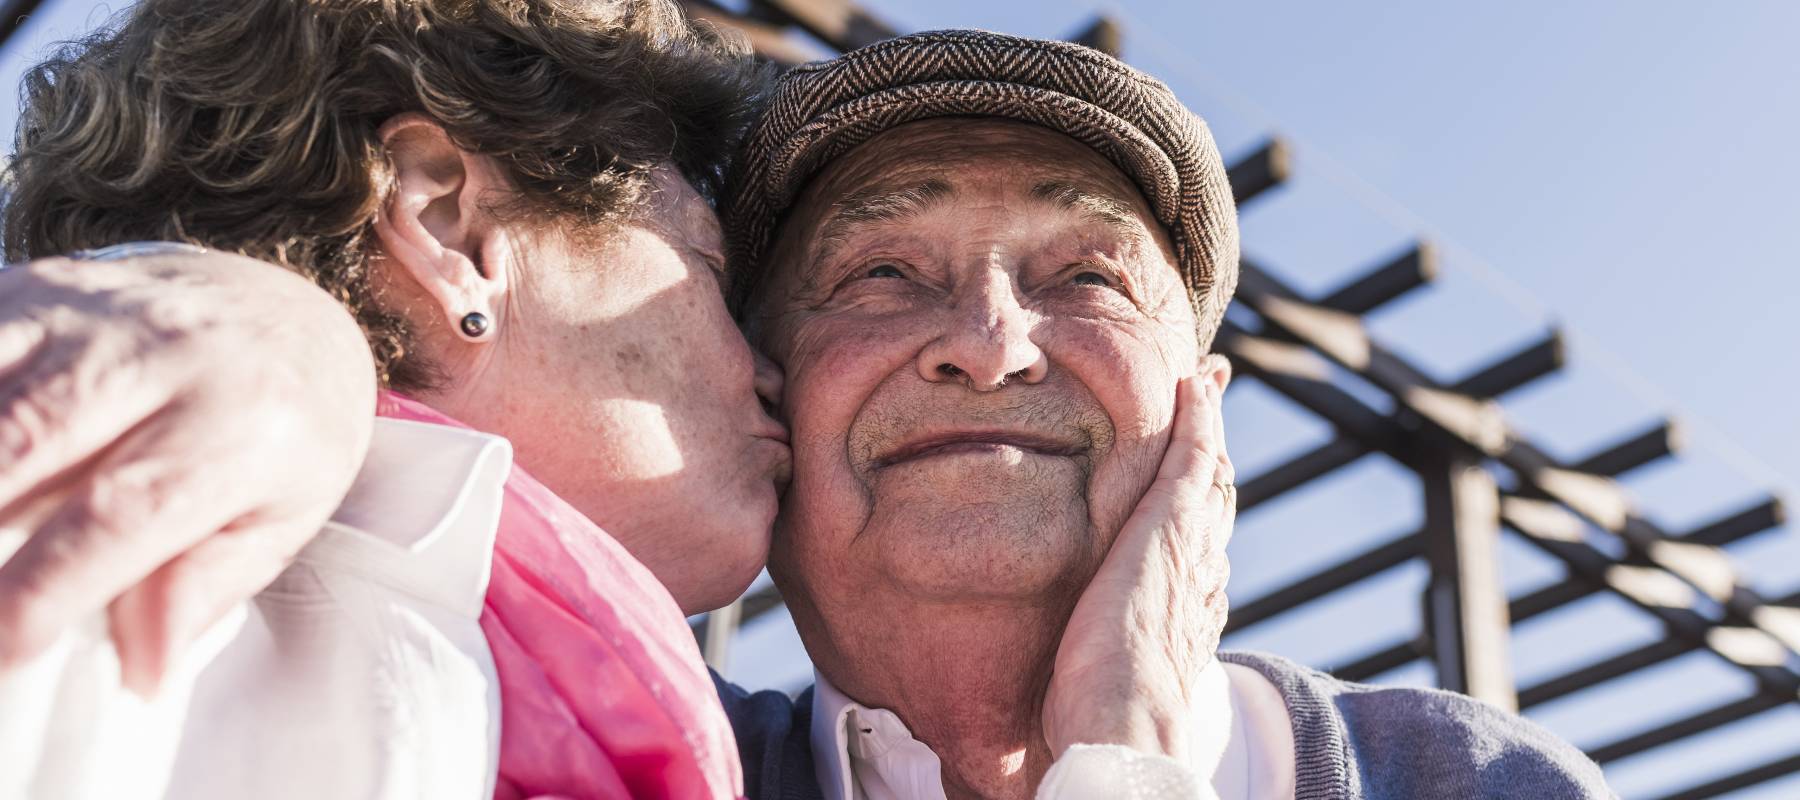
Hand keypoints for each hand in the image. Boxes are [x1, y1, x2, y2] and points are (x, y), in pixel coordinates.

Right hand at [0, 252, 376, 694]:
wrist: (286, 310)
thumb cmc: (284, 431)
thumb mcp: (283, 516)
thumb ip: (203, 588)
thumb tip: (142, 670)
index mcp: (239, 424)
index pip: (120, 514)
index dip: (42, 587)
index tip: (0, 647)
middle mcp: (160, 354)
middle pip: (24, 437)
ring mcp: (86, 311)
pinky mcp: (32, 288)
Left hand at [1042, 361, 1234, 759]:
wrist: (1123, 723)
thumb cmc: (1094, 721)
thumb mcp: (1093, 680)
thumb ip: (1085, 664)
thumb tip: (1046, 690)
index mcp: (1183, 610)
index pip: (1193, 546)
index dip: (1195, 510)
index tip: (1191, 483)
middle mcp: (1201, 576)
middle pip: (1212, 500)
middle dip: (1212, 454)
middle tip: (1210, 407)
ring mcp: (1191, 547)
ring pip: (1209, 472)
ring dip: (1209, 423)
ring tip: (1205, 384)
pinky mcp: (1172, 525)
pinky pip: (1194, 456)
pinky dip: (1199, 417)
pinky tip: (1193, 385)